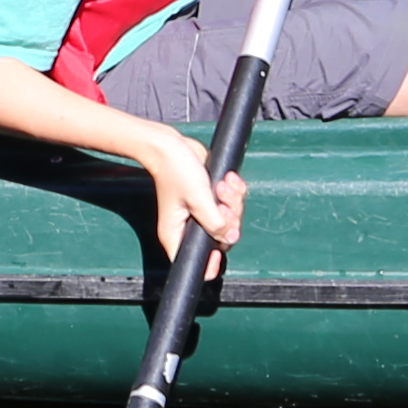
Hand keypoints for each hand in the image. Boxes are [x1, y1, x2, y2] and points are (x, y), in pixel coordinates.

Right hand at [132, 124, 243, 260]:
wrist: (172, 145)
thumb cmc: (176, 171)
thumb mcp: (199, 199)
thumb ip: (216, 223)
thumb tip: (230, 237)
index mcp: (178, 233)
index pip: (195, 261)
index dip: (211, 262)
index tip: (219, 248)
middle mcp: (190, 226)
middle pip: (222, 237)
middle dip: (229, 217)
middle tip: (221, 202)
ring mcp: (202, 212)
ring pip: (230, 218)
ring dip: (233, 200)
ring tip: (223, 184)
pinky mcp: (211, 198)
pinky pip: (232, 202)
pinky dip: (234, 190)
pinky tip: (228, 178)